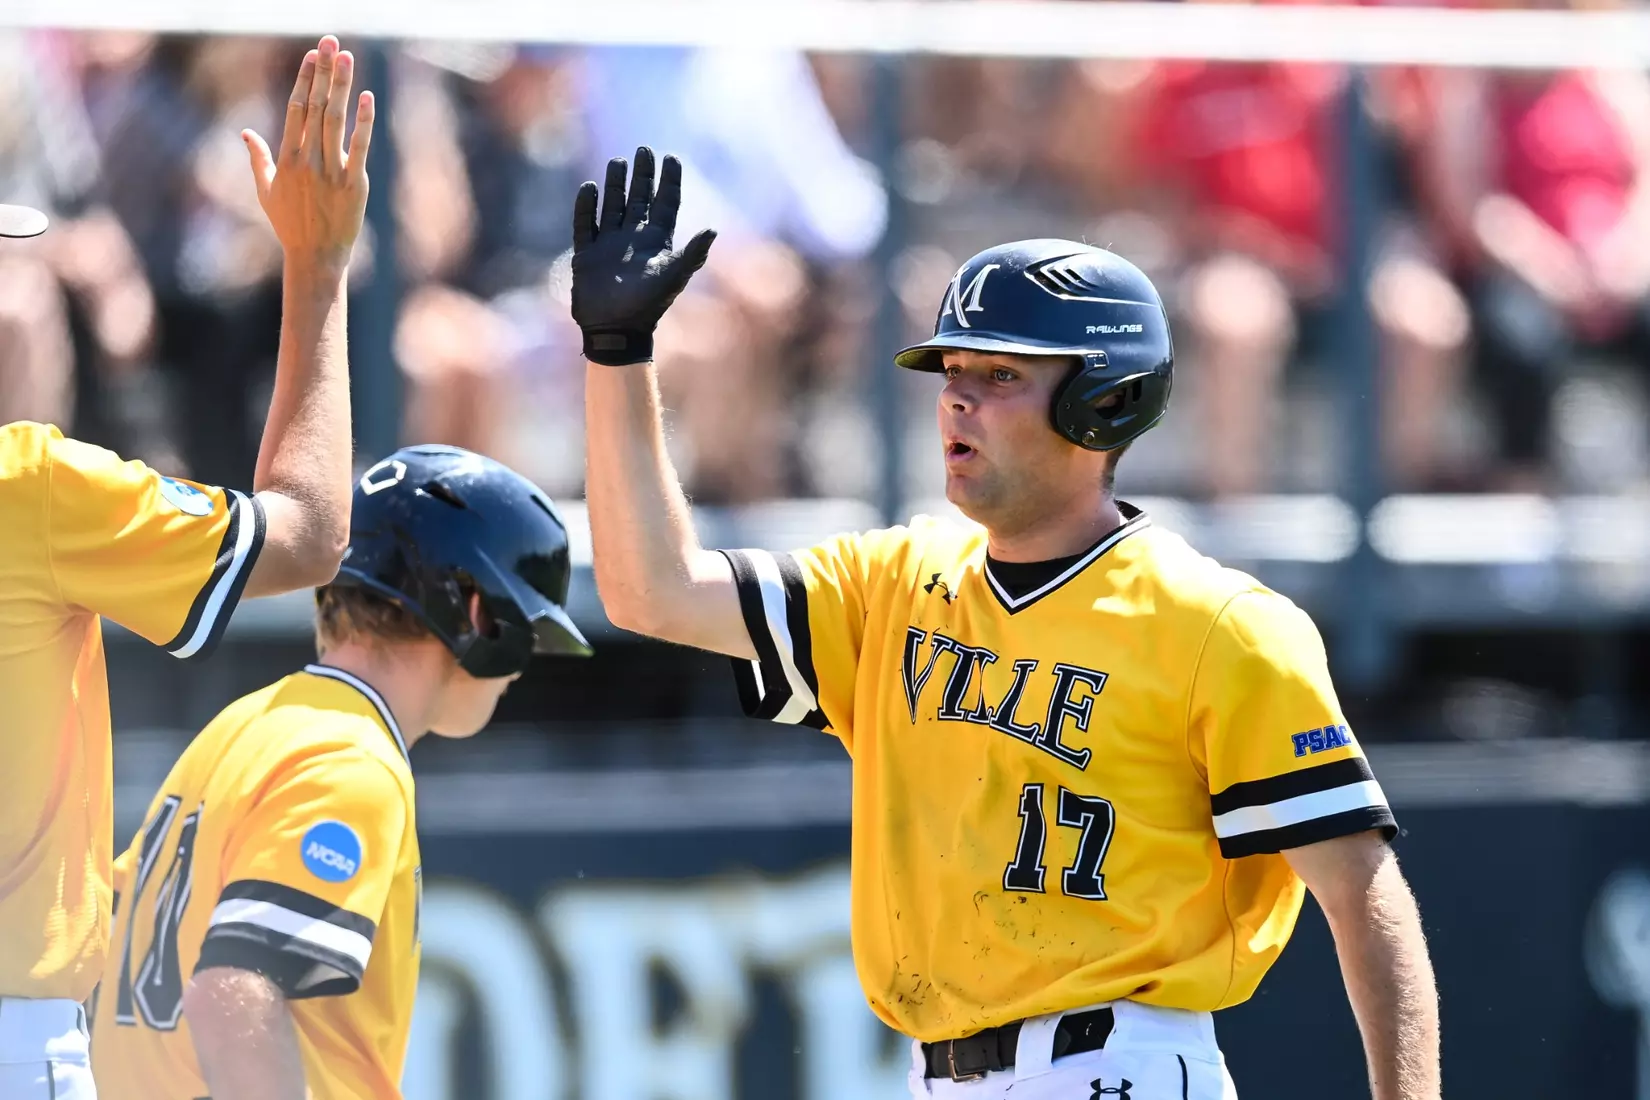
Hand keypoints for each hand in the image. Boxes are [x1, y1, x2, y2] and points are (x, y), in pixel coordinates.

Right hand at [243, 36, 374, 273]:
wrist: (315, 257)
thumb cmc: (290, 225)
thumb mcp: (266, 191)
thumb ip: (259, 159)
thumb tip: (245, 132)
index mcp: (287, 158)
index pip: (296, 108)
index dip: (304, 79)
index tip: (312, 55)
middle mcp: (308, 160)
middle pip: (316, 106)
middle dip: (323, 72)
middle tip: (331, 42)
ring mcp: (331, 171)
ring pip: (336, 120)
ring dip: (341, 87)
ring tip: (347, 58)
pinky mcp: (354, 184)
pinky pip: (359, 148)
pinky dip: (363, 123)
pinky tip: (367, 99)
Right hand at [572, 146, 715, 364]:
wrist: (615, 329)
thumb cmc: (647, 305)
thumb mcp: (673, 277)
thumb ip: (692, 253)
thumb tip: (714, 230)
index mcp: (657, 241)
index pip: (665, 203)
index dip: (669, 181)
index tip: (670, 157)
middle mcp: (633, 238)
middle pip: (639, 198)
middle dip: (642, 175)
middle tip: (644, 150)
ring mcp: (609, 244)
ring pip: (613, 205)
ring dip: (615, 184)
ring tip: (618, 162)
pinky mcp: (587, 253)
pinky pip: (585, 223)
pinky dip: (586, 206)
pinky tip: (589, 188)